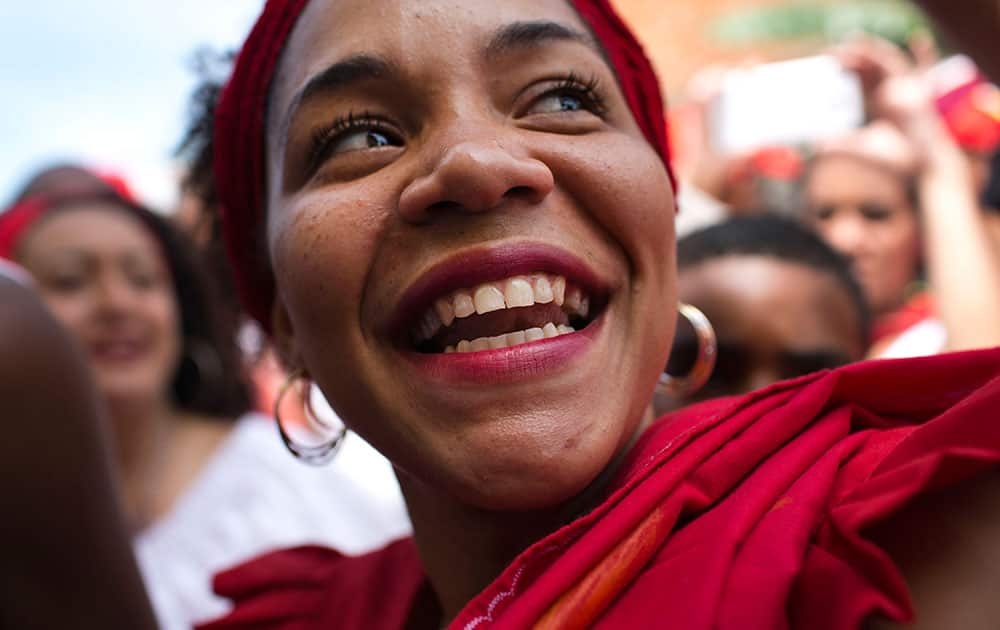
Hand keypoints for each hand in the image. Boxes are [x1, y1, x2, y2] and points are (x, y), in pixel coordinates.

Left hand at [835, 35, 963, 169]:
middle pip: (870, 65)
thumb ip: (842, 144)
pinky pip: (905, 65)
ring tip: (846, 46)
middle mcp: (892, 90)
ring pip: (884, 61)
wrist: (921, 165)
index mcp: (880, 101)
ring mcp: (904, 88)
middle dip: (851, 55)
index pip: (860, 77)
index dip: (845, 67)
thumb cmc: (895, 157)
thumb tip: (815, 144)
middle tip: (829, 53)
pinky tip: (895, 43)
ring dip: (867, 51)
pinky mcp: (916, 89)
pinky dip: (896, 54)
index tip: (826, 62)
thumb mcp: (862, 148)